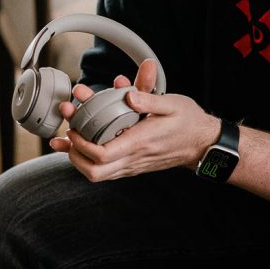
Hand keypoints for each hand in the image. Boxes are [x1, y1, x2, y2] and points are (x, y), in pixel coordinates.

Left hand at [49, 59, 219, 181]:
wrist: (201, 143)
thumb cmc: (187, 122)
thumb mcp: (172, 103)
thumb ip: (148, 98)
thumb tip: (128, 93)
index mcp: (140, 142)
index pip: (102, 154)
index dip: (81, 144)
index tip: (74, 127)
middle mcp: (134, 158)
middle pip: (94, 172)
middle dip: (74, 155)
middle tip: (68, 135)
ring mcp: (132, 166)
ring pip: (97, 175)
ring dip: (79, 159)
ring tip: (70, 139)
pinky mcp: (132, 167)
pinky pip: (106, 171)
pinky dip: (90, 161)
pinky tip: (83, 146)